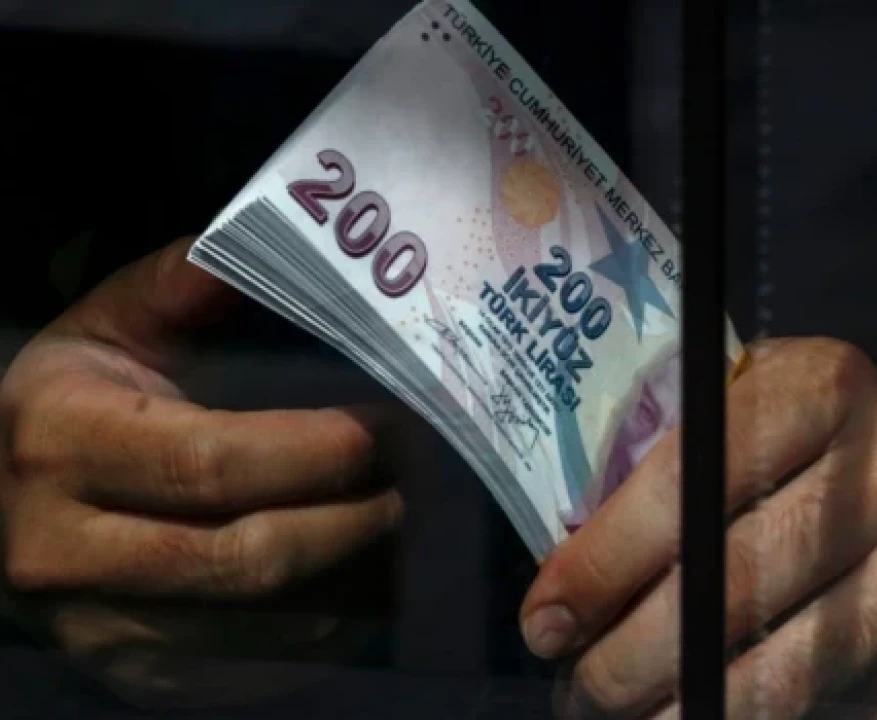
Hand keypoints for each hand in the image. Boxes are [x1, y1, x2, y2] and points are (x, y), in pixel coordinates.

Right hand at [0, 238, 402, 707]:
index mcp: (60, 443)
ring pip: (264, 623)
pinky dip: (330, 623)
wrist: (4, 509)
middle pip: (245, 556)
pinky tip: (362, 573)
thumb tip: (272, 230)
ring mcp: (101, 630)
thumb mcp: (108, 329)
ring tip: (398, 517)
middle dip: (353, 520)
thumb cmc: (75, 406)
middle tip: (414, 478)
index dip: (314, 451)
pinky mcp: (141, 676)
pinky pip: (261, 663)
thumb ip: (182, 284)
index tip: (386, 427)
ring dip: (353, 575)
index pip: (210, 461)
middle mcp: (64, 550)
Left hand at [521, 338, 876, 718]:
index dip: (606, 560)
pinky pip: (840, 714)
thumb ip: (688, 460)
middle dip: (628, 661)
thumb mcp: (774, 414)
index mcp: (827, 386)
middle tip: (579, 692)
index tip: (546, 621)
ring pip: (784, 675)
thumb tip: (571, 569)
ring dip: (685, 715)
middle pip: (731, 589)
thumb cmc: (843, 463)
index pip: (692, 476)